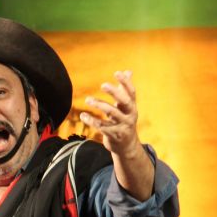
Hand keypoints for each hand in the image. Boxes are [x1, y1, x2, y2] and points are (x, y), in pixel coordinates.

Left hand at [80, 71, 153, 200]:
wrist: (127, 146)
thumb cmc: (124, 121)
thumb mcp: (127, 107)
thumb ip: (125, 89)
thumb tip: (128, 71)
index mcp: (132, 106)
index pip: (131, 92)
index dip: (125, 82)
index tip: (116, 73)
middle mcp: (130, 115)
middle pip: (124, 101)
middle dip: (114, 92)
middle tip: (102, 85)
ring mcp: (122, 125)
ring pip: (111, 113)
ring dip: (99, 104)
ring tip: (88, 99)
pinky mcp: (114, 135)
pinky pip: (102, 126)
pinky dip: (91, 120)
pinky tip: (83, 115)